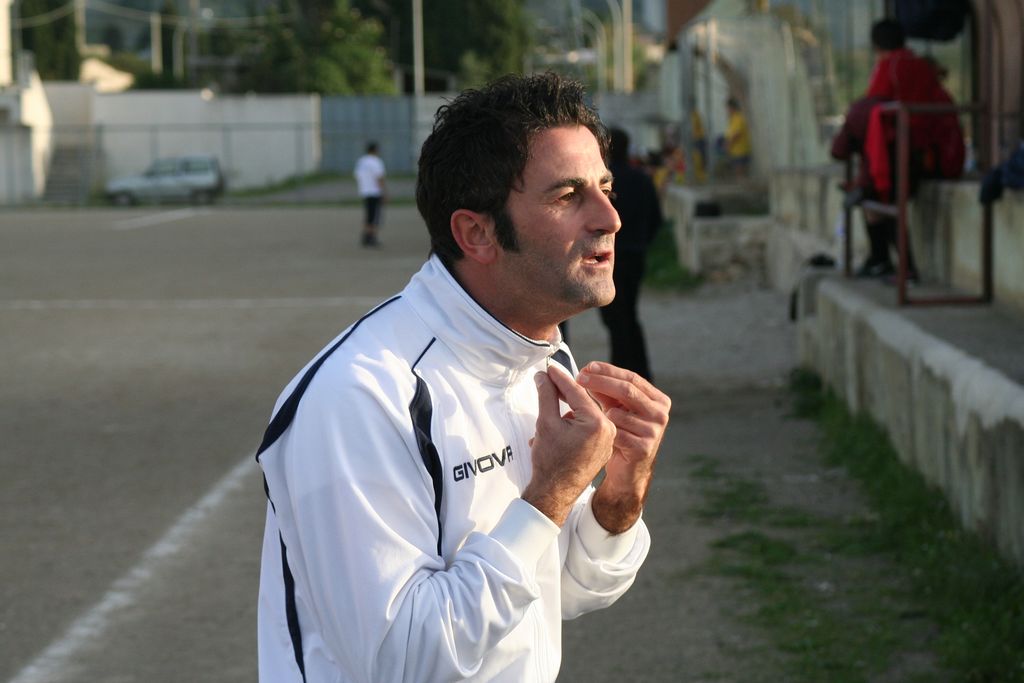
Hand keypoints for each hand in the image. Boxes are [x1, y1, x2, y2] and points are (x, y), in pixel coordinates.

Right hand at [522, 366, 616, 526]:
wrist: (554, 494)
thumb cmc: (550, 461)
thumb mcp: (546, 423)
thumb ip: (547, 395)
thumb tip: (544, 377)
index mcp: (597, 423)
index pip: (576, 392)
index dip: (560, 378)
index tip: (549, 369)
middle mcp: (608, 430)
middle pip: (583, 402)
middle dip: (564, 393)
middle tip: (548, 380)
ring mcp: (608, 440)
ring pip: (586, 414)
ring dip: (568, 408)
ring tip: (550, 406)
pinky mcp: (603, 448)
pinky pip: (589, 427)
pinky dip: (574, 422)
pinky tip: (559, 424)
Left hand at [577, 362, 670, 532]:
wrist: (627, 470)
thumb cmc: (622, 433)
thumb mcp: (615, 408)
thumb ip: (606, 390)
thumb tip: (588, 370)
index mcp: (657, 399)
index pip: (631, 378)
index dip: (608, 371)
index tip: (588, 366)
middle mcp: (660, 413)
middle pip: (627, 390)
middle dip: (600, 382)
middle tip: (579, 378)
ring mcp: (654, 431)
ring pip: (617, 414)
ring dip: (599, 416)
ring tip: (593, 422)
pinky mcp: (644, 448)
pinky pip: (615, 433)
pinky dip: (603, 433)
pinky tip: (600, 437)